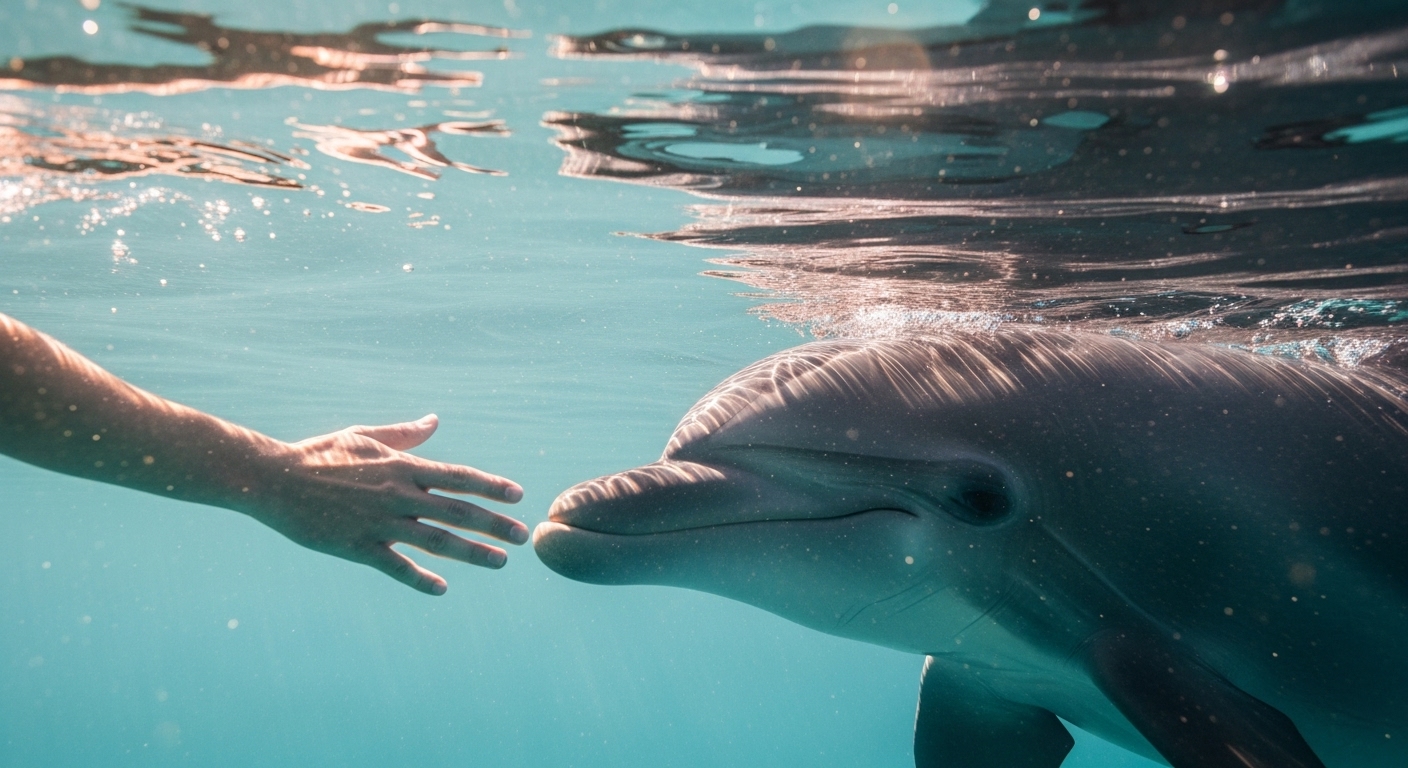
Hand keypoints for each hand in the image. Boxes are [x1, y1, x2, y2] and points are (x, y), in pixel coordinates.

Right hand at [245, 414, 525, 594]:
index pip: (458, 477)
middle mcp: (397, 495)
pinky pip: (395, 566)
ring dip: (471, 553)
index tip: (517, 495)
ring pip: (436, 541)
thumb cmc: (320, 454)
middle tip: (521, 536)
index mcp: (401, 467)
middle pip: (457, 511)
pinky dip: (419, 578)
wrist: (272, 478)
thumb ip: (405, 434)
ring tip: (500, 562)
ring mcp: (378, 522)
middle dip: (493, 524)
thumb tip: (435, 421)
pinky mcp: (356, 547)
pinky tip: (442, 588)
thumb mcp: (365, 436)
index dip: (490, 486)